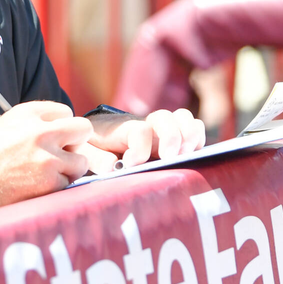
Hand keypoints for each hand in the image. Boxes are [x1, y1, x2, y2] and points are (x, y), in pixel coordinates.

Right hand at [0, 101, 92, 212]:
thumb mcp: (4, 125)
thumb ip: (33, 122)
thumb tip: (62, 126)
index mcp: (27, 114)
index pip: (64, 111)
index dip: (61, 125)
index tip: (56, 135)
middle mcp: (39, 131)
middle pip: (82, 128)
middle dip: (77, 141)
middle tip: (65, 152)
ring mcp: (47, 157)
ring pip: (81, 160)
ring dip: (69, 168)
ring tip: (47, 173)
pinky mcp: (50, 180)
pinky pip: (68, 182)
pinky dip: (57, 186)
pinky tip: (38, 186)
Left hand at [92, 108, 206, 167]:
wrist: (97, 135)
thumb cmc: (91, 145)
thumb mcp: (84, 151)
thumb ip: (94, 158)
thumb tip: (113, 165)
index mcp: (121, 128)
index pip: (138, 130)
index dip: (139, 150)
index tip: (129, 165)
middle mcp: (145, 124)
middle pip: (165, 117)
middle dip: (171, 137)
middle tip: (169, 158)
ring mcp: (161, 129)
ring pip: (184, 119)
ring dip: (190, 136)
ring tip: (185, 155)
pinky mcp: (174, 137)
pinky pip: (194, 129)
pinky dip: (198, 140)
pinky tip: (193, 157)